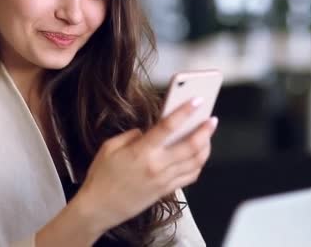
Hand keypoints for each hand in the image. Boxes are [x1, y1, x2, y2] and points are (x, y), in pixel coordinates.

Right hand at [73, 98, 217, 234]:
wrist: (99, 208)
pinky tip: (199, 157)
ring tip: (207, 136)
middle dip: (205, 131)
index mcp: (141, 151)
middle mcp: (156, 166)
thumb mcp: (109, 147)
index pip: (168, 127)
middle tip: (211, 120)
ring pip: (195, 162)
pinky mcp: (166, 191)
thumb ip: (131, 135)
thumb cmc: (101, 177)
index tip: (196, 101)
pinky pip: (190, 177)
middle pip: (190, 146)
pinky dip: (199, 165)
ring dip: (205, 147)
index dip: (185, 112)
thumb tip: (147, 130)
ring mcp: (163, 180)